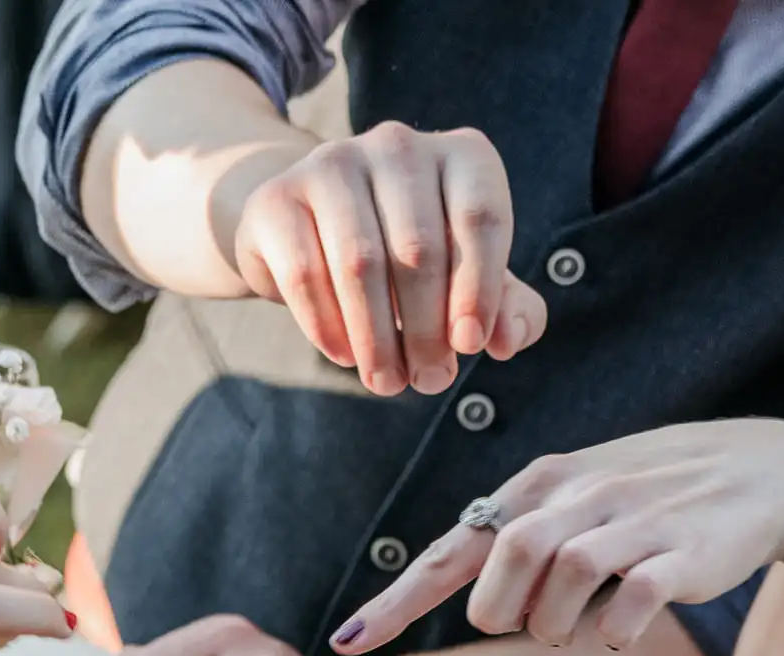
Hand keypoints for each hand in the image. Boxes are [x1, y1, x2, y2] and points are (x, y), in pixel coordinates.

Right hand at [232, 122, 547, 396]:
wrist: (307, 226)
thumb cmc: (403, 254)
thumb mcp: (462, 275)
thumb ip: (504, 305)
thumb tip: (506, 340)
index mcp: (460, 155)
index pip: (480, 217)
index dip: (480, 288)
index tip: (470, 346)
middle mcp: (397, 145)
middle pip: (418, 247)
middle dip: (426, 328)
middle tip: (428, 381)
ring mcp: (332, 163)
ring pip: (359, 262)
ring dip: (377, 337)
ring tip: (387, 381)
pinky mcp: (277, 198)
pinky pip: (305, 272)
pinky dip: (327, 325)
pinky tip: (344, 355)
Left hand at [331, 420, 783, 655]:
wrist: (759, 472)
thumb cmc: (648, 498)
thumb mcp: (575, 498)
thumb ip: (518, 536)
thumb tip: (466, 592)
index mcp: (538, 488)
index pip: (452, 548)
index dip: (399, 600)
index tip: (347, 642)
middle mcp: (577, 499)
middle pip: (504, 561)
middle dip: (505, 610)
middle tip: (531, 620)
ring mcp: (631, 523)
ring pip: (562, 583)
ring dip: (559, 625)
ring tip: (582, 624)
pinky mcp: (681, 556)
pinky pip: (627, 604)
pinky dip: (614, 631)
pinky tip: (623, 628)